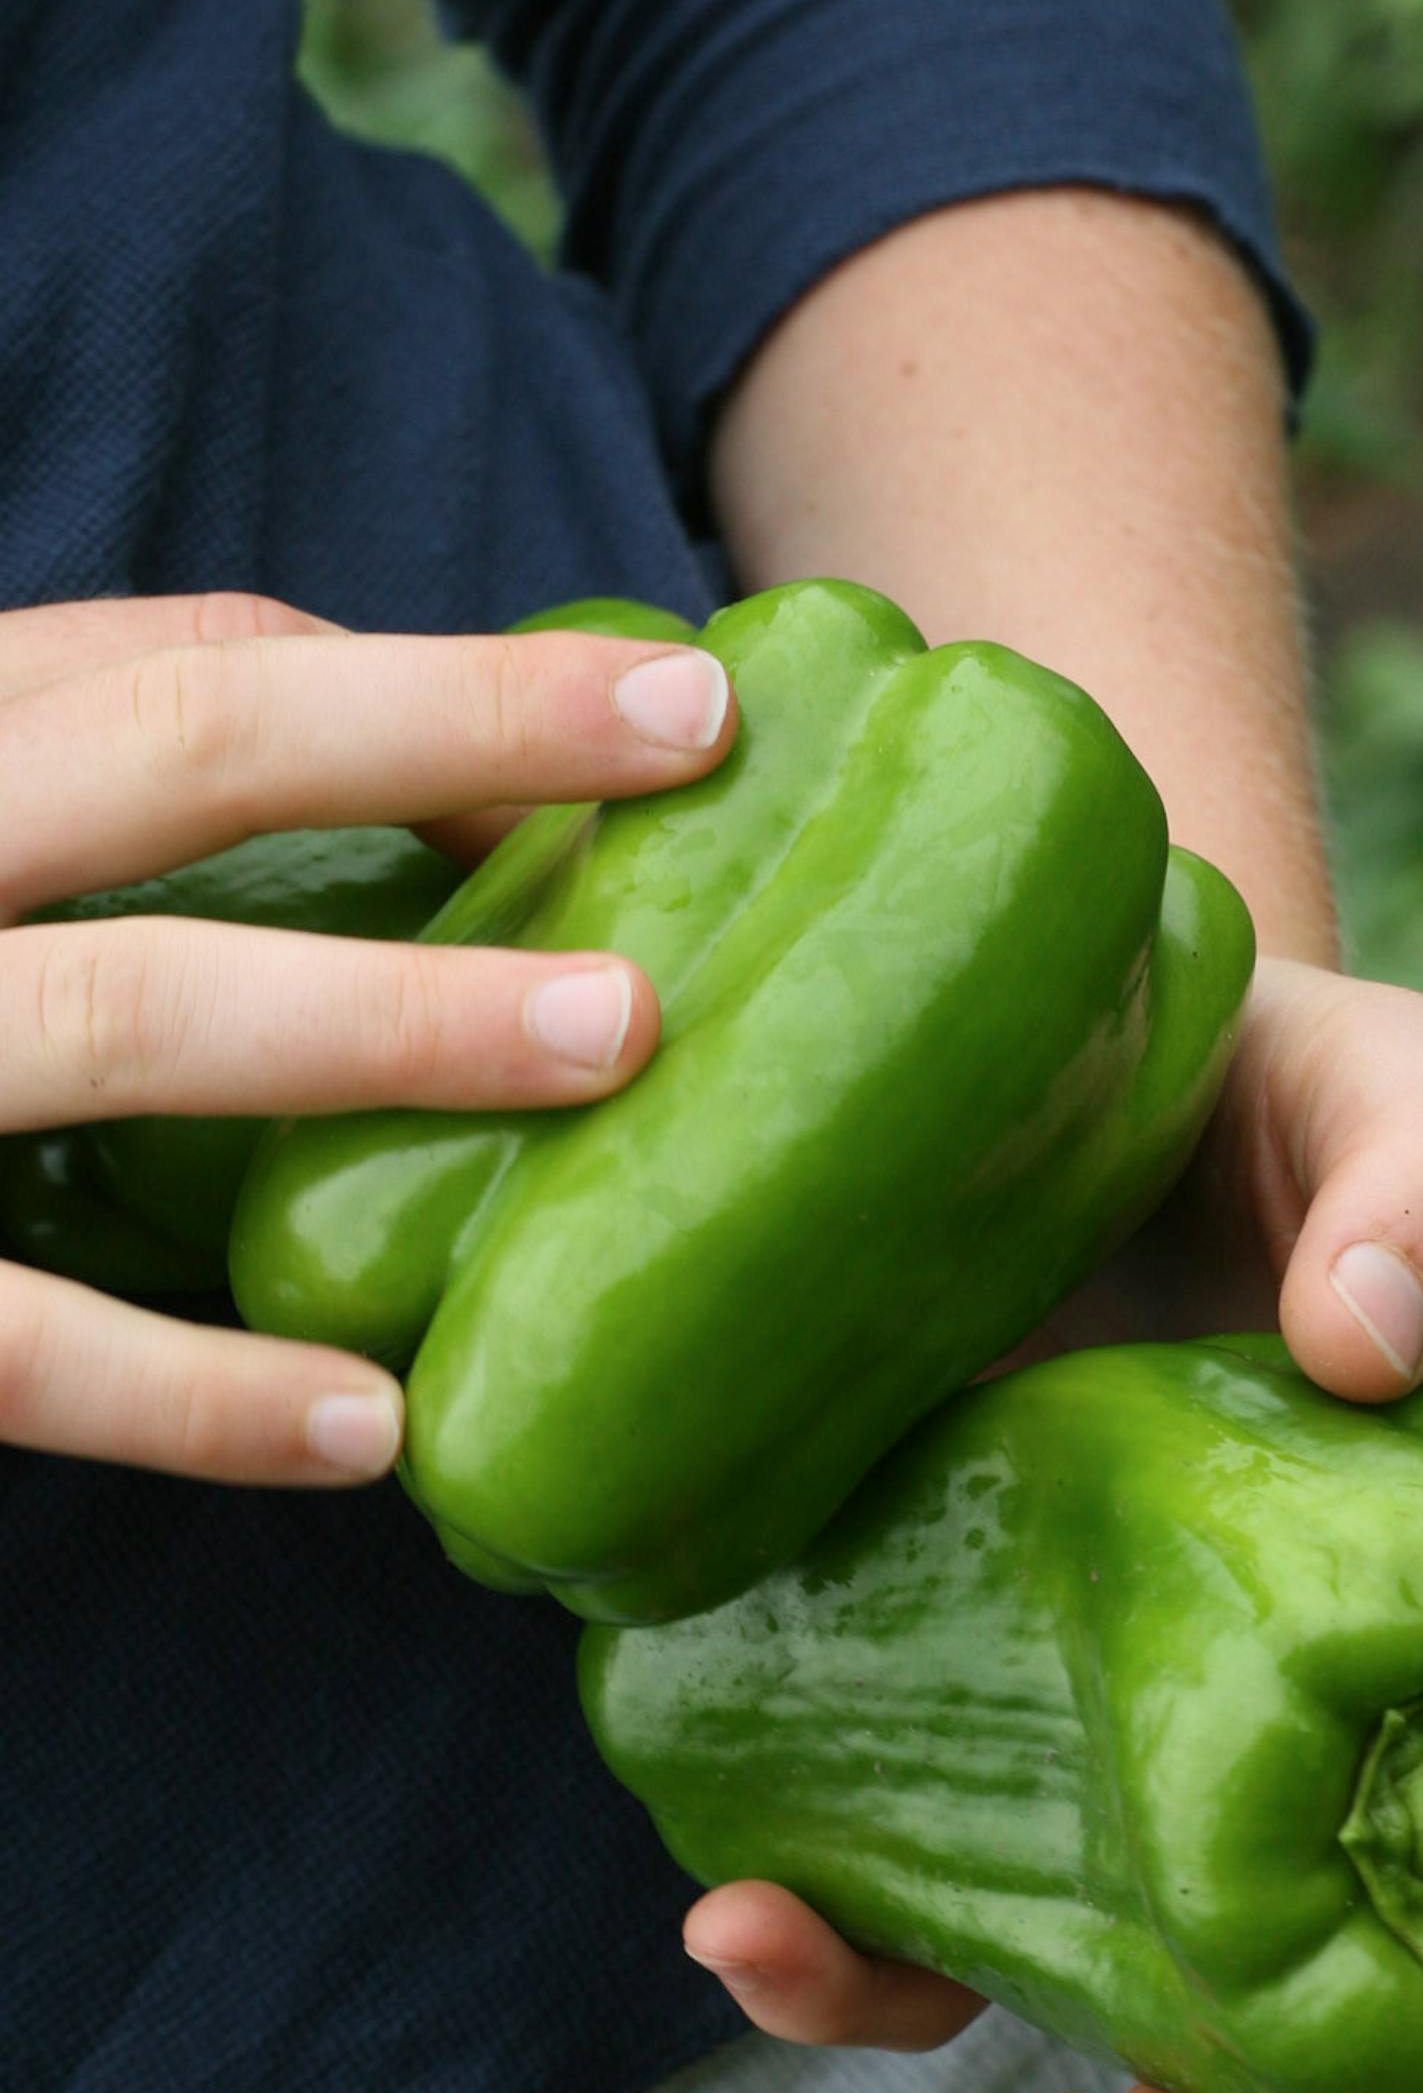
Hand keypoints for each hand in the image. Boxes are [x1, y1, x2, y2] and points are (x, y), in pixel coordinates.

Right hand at [0, 591, 733, 1483]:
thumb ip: (47, 788)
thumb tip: (360, 739)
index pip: (160, 667)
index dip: (409, 682)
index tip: (627, 711)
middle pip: (171, 749)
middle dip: (443, 723)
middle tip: (685, 732)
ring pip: (119, 1013)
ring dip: (380, 1019)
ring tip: (610, 1043)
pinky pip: (7, 1342)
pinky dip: (186, 1391)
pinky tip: (363, 1424)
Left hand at [683, 960, 1422, 2092]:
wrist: (1000, 1096)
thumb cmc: (1242, 1079)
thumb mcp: (1363, 1072)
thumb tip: (1369, 1342)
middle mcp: (1357, 1732)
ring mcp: (1158, 1770)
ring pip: (1196, 2036)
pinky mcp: (968, 1751)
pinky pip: (940, 1923)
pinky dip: (865, 1970)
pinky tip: (761, 1921)